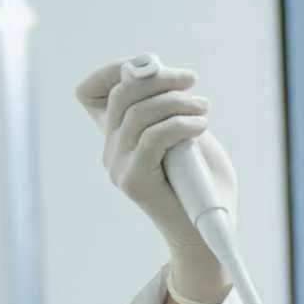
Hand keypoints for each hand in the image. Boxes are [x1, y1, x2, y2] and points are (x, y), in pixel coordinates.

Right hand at [75, 58, 238, 299]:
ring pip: (138, 115)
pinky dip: (180, 124)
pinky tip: (200, 126)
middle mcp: (111, 151)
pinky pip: (153, 138)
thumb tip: (163, 78)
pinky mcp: (136, 182)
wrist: (212, 237)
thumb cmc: (206, 187)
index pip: (90, 93)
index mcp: (118, 138)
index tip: (153, 66)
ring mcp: (120, 167)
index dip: (113, 71)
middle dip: (159, 79)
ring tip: (204, 110)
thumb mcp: (190, 138)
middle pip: (120, 96)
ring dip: (177, 103)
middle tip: (192, 83)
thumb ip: (171, 111)